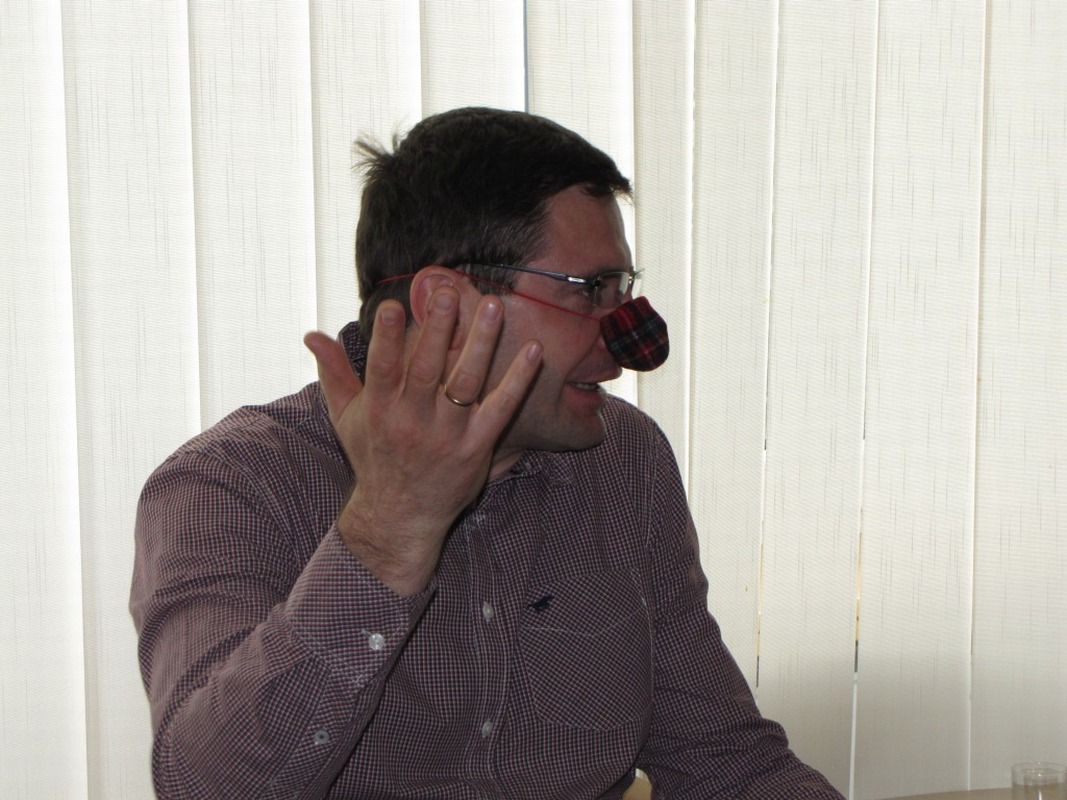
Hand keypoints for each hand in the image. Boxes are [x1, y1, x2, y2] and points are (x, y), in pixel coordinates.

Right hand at [303, 288, 541, 594]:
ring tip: (494, 306)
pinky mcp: (476, 446)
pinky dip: (518, 380)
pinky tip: (533, 351)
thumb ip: (333, 372)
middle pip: (428, 369)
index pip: (383, 368)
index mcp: (380, 409)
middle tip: (449, 292)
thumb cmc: (374, 458)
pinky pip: (501, 408)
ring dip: (481, 343)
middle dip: (438, 329)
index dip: (387, 338)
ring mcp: (447, 434)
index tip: (394, 306)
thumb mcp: (345, 417)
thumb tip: (311, 335)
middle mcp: (413, 421)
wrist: (400, 516)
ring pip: (467, 382)